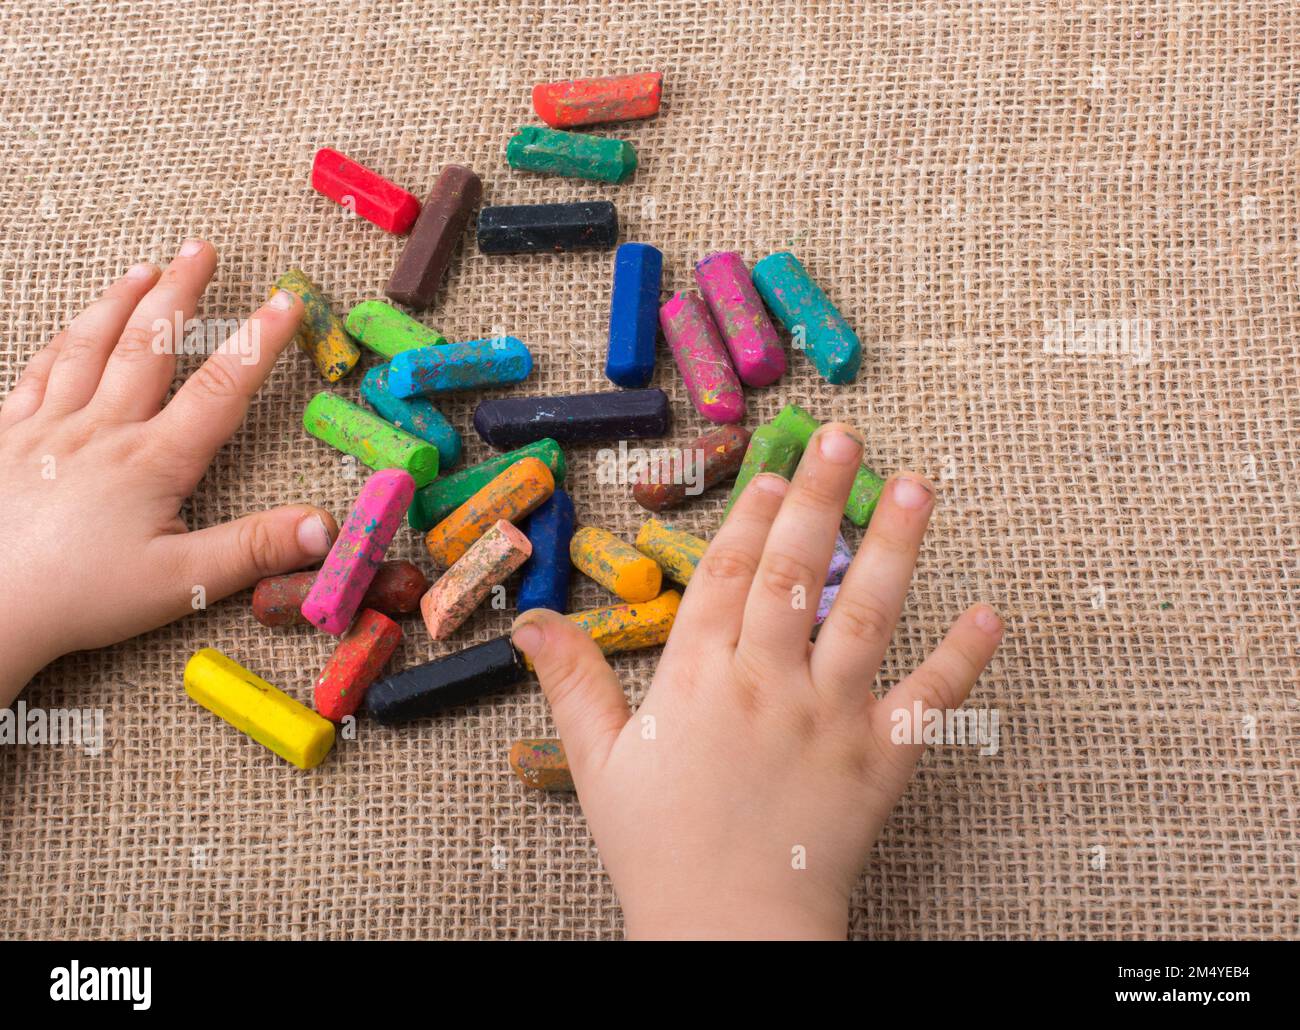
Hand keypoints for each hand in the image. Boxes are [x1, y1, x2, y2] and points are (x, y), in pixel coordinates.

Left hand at [0, 240, 337, 703]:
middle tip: (200, 248)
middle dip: (180, 293)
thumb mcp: (182, 585)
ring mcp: (45, 430)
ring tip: (142, 269)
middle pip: (148, 346)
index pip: (218, 389)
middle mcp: (101, 431)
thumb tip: (326, 528)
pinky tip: (69, 331)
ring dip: (119, 303)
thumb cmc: (80, 599)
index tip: (285, 301)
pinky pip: (34, 375)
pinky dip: (58, 344)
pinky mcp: (4, 439)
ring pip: (87, 348)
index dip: (257, 343)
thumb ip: (254, 550)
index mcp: (152, 461)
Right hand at [510, 425, 1002, 938]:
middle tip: (842, 433)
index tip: (774, 465)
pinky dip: (963, 656)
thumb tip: (530, 621)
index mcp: (699, 675)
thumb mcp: (599, 762)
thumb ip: (572, 682)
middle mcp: (769, 680)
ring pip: (868, 612)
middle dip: (819, 493)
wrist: (728, 932)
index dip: (753, 511)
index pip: (730, 571)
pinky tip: (989, 613)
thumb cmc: (659, 848)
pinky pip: (931, 699)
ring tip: (917, 485)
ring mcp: (831, 716)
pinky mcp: (883, 758)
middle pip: (797, 567)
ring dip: (895, 544)